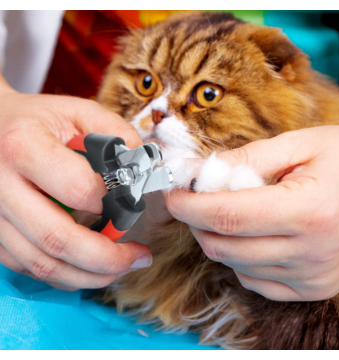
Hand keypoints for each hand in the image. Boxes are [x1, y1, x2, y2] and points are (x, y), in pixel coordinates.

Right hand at [0, 78, 151, 289]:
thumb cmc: (40, 120)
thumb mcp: (80, 112)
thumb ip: (118, 134)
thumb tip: (145, 170)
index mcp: (24, 147)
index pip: (78, 188)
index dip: (114, 203)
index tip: (133, 205)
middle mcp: (0, 186)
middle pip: (58, 239)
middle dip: (108, 258)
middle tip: (139, 258)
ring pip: (43, 264)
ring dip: (90, 275)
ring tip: (121, 268)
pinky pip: (30, 268)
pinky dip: (66, 274)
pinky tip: (91, 268)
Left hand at [165, 126, 338, 300]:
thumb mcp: (299, 144)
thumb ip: (245, 157)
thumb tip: (198, 171)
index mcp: (311, 211)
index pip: (227, 215)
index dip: (189, 204)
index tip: (172, 191)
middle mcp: (312, 254)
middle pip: (223, 245)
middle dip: (196, 220)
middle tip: (195, 195)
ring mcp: (312, 277)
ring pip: (233, 264)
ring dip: (217, 235)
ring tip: (228, 208)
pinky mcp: (311, 288)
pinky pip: (252, 279)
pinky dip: (238, 256)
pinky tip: (251, 233)